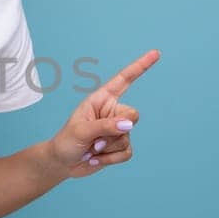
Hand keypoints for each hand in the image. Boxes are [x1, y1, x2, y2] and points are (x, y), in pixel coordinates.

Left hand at [45, 49, 159, 178]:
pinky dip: (111, 159)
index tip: (156, 53)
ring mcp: (117, 129)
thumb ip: (105, 125)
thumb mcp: (81, 130)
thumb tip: (129, 124)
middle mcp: (111, 111)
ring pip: (128, 137)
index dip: (140, 66)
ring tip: (90, 149)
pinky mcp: (119, 146)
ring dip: (108, 148)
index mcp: (101, 99)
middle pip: (133, 115)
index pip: (124, 79)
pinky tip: (96, 159)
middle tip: (94, 140)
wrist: (62, 164)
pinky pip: (127, 152)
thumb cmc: (66, 142)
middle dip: (116, 130)